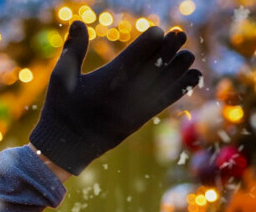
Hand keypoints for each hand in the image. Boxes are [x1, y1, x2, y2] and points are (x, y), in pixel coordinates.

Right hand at [29, 22, 201, 174]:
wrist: (67, 147)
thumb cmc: (61, 108)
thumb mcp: (61, 77)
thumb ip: (73, 49)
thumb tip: (79, 21)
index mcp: (110, 77)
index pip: (140, 51)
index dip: (152, 38)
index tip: (157, 31)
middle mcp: (128, 91)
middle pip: (158, 63)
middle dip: (171, 47)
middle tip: (180, 34)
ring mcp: (137, 107)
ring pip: (167, 81)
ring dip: (180, 66)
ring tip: (188, 54)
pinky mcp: (141, 119)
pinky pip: (167, 100)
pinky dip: (182, 87)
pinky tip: (194, 76)